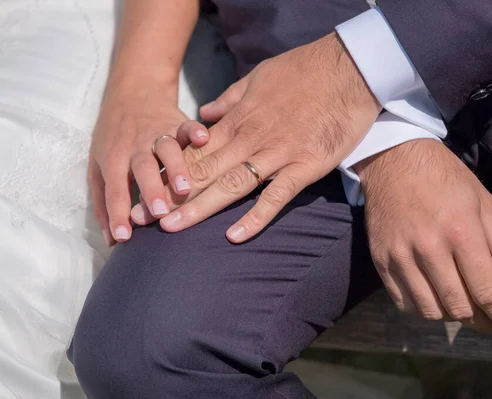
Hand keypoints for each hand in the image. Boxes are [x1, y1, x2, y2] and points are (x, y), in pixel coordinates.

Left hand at [88, 86, 208, 245]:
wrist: (132, 90)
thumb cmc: (113, 135)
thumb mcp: (98, 165)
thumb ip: (103, 203)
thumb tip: (111, 241)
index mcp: (114, 160)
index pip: (114, 190)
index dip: (117, 213)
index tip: (123, 238)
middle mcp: (135, 148)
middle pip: (142, 170)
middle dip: (151, 191)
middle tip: (160, 212)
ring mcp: (157, 134)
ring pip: (166, 151)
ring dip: (176, 168)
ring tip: (186, 187)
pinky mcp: (177, 122)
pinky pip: (187, 126)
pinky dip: (195, 131)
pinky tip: (204, 138)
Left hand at [139, 33, 379, 240]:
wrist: (348, 70)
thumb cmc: (303, 71)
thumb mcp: (257, 77)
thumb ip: (229, 99)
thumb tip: (204, 115)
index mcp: (238, 120)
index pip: (195, 152)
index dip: (167, 173)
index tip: (146, 190)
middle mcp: (251, 139)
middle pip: (204, 172)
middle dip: (171, 196)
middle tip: (142, 218)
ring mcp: (277, 155)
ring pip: (231, 185)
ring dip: (200, 208)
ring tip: (172, 229)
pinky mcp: (305, 167)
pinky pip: (277, 197)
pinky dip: (256, 216)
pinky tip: (234, 236)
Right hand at [356, 139, 491, 333]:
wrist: (393, 161)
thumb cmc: (444, 178)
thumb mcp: (483, 203)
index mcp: (460, 231)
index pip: (487, 292)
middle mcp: (428, 248)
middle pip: (459, 307)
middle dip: (483, 322)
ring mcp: (400, 256)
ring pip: (430, 310)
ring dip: (452, 316)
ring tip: (464, 307)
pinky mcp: (380, 260)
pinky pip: (404, 302)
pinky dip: (423, 308)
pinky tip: (435, 298)